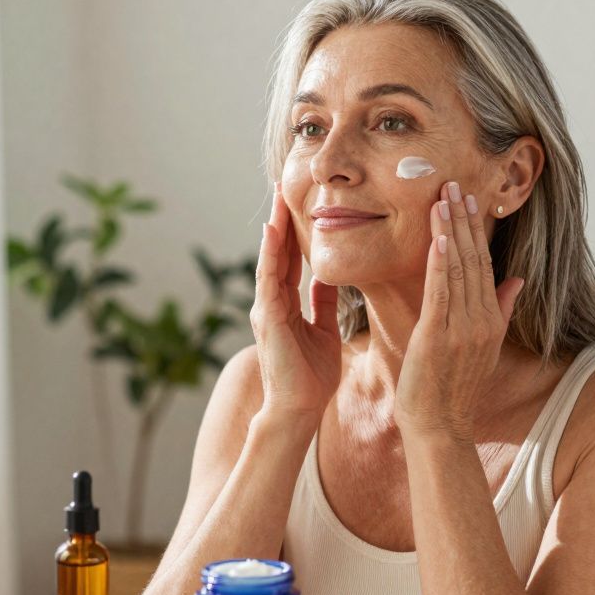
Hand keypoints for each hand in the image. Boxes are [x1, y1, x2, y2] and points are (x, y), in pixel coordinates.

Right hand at [249, 183, 341, 419]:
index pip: (289, 259)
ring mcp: (266, 308)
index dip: (293, 231)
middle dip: (280, 219)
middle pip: (276, 252)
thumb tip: (328, 277)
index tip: (298, 202)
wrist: (299, 409)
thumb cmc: (311, 377)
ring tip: (277, 198)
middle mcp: (271, 302)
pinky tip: (273, 230)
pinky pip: (268, 278)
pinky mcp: (267, 318)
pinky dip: (269, 252)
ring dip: (274, 227)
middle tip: (283, 185)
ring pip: (269, 259)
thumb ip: (323, 303)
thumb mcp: (324, 331)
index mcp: (285, 304)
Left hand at [396, 182, 523, 439]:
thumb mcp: (484, 348)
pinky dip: (441, 262)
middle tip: (454, 184)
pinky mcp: (439, 336)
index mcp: (491, 321)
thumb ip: (501, 311)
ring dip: (451, 230)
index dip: (476, 231)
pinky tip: (438, 237)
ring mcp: (463, 328)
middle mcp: (482, 320)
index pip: (485, 266)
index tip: (469, 200)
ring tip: (443, 198)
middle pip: (474, 260)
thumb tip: (516, 280)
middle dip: (464, 220)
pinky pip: (442, 291)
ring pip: (458, 269)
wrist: (439, 427)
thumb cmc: (452, 390)